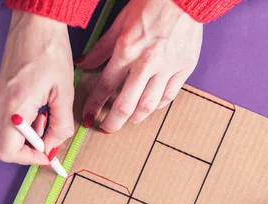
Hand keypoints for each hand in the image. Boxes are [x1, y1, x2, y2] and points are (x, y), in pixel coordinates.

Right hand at [0, 11, 73, 164]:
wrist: (36, 26)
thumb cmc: (50, 52)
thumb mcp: (65, 93)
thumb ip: (61, 124)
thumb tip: (55, 143)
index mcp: (14, 106)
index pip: (8, 151)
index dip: (30, 158)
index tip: (49, 154)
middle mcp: (0, 104)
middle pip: (6, 145)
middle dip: (31, 147)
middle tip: (51, 135)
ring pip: (8, 133)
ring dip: (30, 134)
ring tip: (50, 118)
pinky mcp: (1, 93)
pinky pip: (10, 119)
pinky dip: (26, 122)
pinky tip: (42, 110)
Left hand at [77, 0, 202, 132]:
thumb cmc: (152, 5)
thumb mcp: (120, 22)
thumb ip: (102, 47)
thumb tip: (84, 63)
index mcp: (127, 50)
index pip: (105, 85)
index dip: (95, 104)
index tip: (89, 115)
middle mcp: (147, 63)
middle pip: (127, 103)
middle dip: (114, 121)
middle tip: (107, 128)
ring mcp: (167, 69)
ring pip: (149, 104)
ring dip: (136, 118)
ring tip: (128, 121)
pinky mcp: (184, 69)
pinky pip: (169, 95)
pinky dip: (157, 105)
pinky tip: (150, 107)